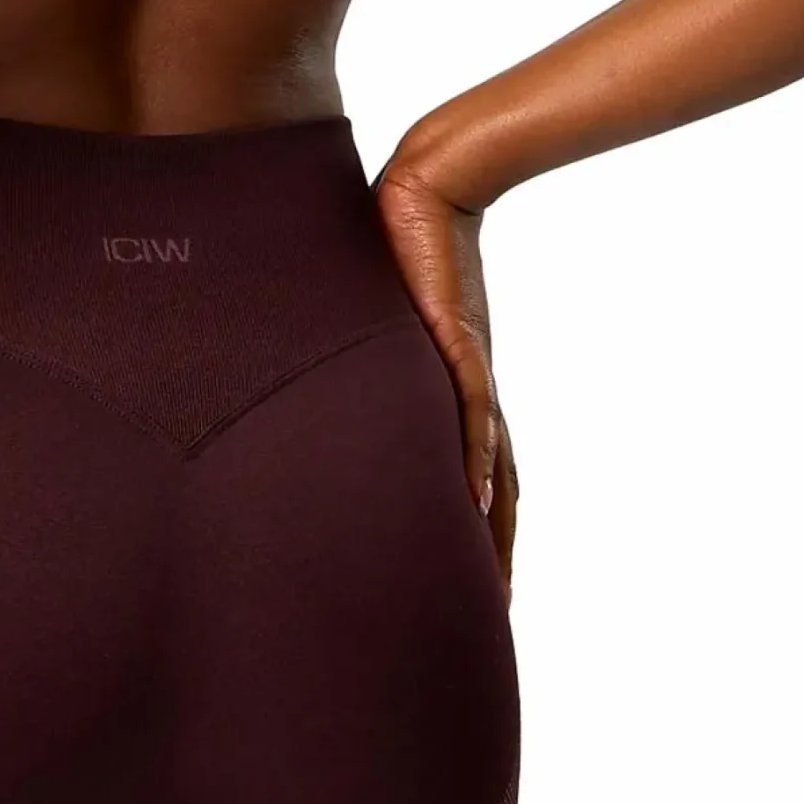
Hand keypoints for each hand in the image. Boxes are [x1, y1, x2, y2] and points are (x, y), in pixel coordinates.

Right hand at [371, 155, 518, 603]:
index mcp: (453, 392)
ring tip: (493, 587)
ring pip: (492, 468)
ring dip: (494, 530)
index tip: (476, 590)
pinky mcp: (456, 341)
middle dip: (495, 556)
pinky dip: (475, 460)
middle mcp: (470, 392)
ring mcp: (468, 370)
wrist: (431, 187)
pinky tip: (474, 503)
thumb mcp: (374, 319)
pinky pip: (472, 412)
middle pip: (496, 492)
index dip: (480, 535)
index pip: (475, 476)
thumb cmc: (400, 245)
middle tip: (493, 617)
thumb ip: (354, 352)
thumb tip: (307, 366)